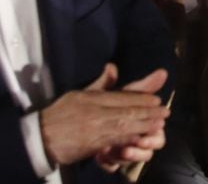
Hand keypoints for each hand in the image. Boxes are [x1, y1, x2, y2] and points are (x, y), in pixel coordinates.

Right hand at [40, 64, 169, 166]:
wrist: (39, 138)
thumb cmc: (59, 114)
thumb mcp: (78, 94)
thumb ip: (100, 83)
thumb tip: (113, 66)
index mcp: (92, 98)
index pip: (122, 97)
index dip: (141, 99)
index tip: (156, 99)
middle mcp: (96, 112)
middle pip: (127, 110)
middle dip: (148, 112)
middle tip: (164, 112)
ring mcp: (95, 129)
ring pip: (124, 125)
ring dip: (144, 125)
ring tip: (159, 124)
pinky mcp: (92, 145)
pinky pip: (115, 141)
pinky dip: (130, 138)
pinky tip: (142, 137)